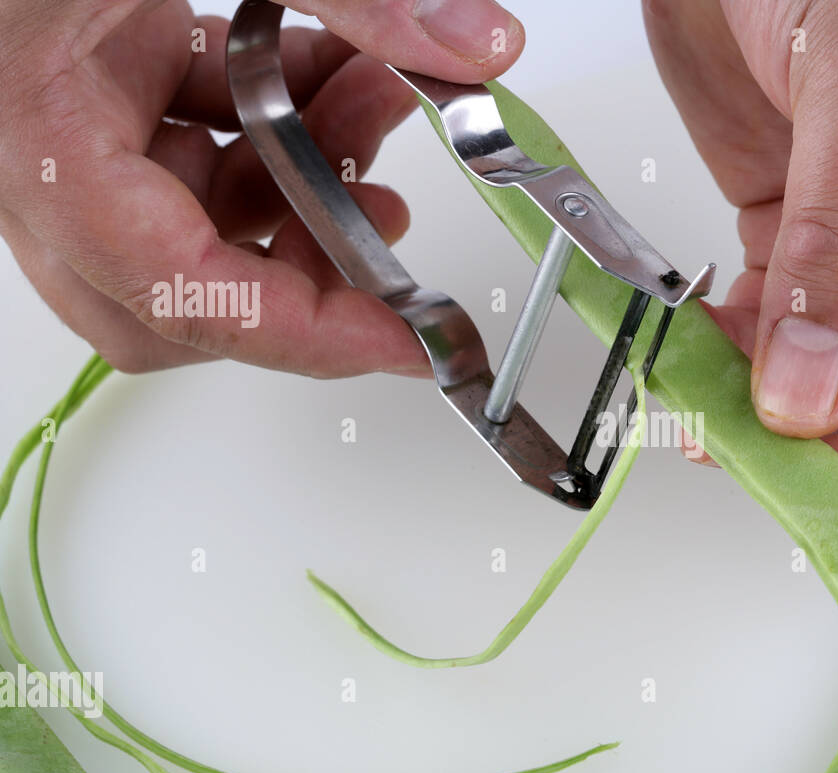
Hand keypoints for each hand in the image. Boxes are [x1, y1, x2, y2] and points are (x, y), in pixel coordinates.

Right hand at [0, 0, 521, 375]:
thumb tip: (474, 45)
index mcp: (40, 130)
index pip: (178, 289)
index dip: (307, 332)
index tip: (404, 341)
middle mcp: (44, 150)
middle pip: (176, 299)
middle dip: (300, 275)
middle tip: (389, 241)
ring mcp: (75, 121)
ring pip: (200, 219)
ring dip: (309, 181)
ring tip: (380, 107)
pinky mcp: (104, 83)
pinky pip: (200, 144)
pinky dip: (279, 123)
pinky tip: (332, 68)